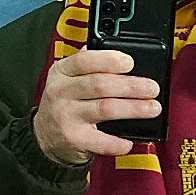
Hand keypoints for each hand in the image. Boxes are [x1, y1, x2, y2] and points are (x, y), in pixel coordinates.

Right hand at [31, 49, 160, 166]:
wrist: (44, 135)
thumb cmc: (63, 102)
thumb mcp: (66, 77)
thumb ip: (87, 63)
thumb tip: (117, 52)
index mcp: (62, 72)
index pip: (84, 61)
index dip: (109, 60)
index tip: (130, 62)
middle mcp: (62, 92)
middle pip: (100, 85)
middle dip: (131, 86)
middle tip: (152, 88)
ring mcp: (67, 116)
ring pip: (105, 109)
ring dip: (133, 108)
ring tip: (152, 108)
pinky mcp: (74, 138)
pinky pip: (100, 141)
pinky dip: (117, 142)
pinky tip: (130, 140)